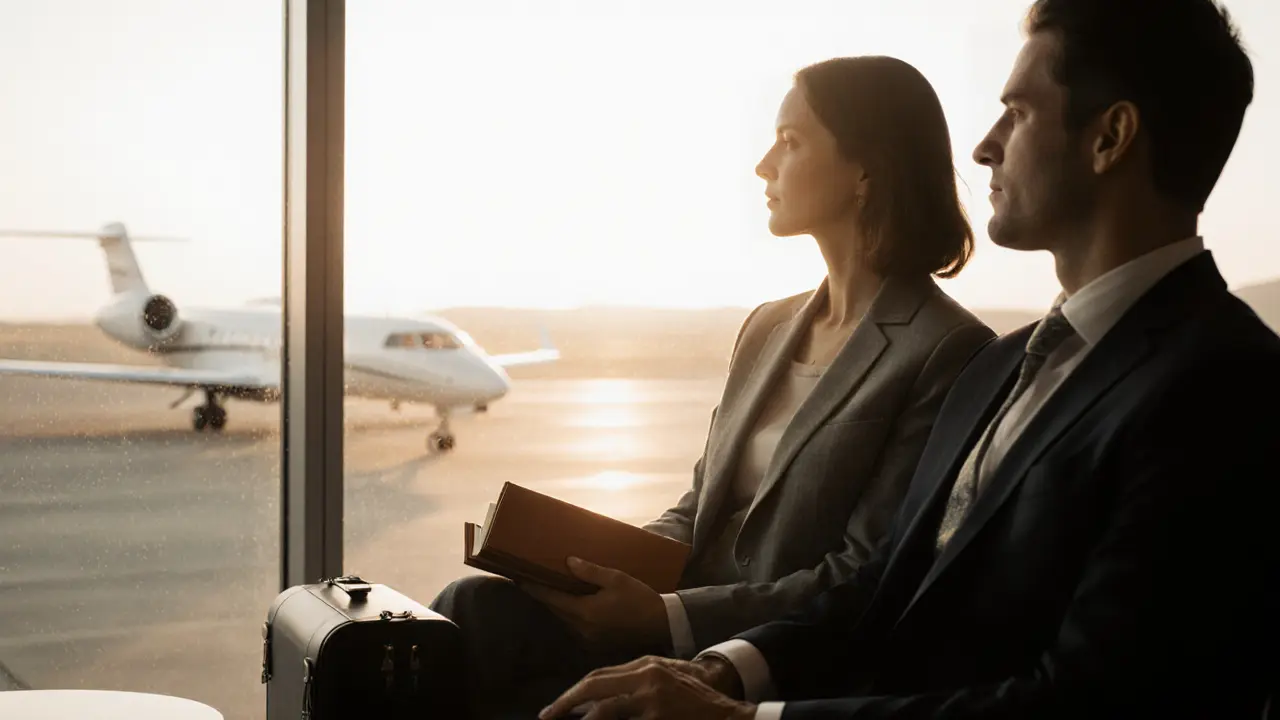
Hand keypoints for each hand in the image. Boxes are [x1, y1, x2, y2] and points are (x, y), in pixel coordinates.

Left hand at [520, 557, 668, 649]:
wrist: (661, 624)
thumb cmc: (639, 598)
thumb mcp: (616, 579)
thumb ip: (590, 571)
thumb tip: (568, 561)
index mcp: (585, 612)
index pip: (551, 597)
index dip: (533, 587)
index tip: (517, 577)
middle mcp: (581, 628)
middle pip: (554, 609)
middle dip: (542, 594)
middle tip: (529, 578)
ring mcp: (587, 638)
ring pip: (563, 618)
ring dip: (556, 604)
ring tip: (548, 587)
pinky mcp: (595, 642)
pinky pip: (574, 625)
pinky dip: (568, 612)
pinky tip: (570, 602)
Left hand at [539, 655, 755, 719]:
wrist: (727, 712)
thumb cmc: (694, 696)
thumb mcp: (663, 677)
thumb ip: (634, 680)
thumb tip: (598, 693)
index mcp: (645, 665)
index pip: (599, 676)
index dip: (573, 691)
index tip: (555, 706)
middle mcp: (646, 677)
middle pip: (595, 686)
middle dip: (567, 703)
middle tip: (547, 715)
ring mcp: (652, 700)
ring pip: (605, 711)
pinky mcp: (658, 717)